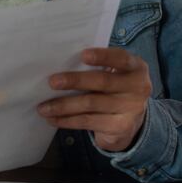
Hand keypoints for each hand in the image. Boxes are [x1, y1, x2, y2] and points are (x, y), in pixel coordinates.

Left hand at [37, 47, 151, 151]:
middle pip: (102, 82)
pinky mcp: (120, 127)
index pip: (121, 58)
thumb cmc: (115, 87)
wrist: (132, 121)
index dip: (103, 56)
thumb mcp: (116, 74)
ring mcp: (130, 109)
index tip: (83, 55)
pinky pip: (88, 121)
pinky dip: (67, 120)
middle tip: (52, 82)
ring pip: (91, 104)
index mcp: (135, 67)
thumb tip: (61, 63)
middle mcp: (137, 87)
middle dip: (75, 81)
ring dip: (63, 106)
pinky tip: (53, 119)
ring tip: (43, 107)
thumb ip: (99, 67)